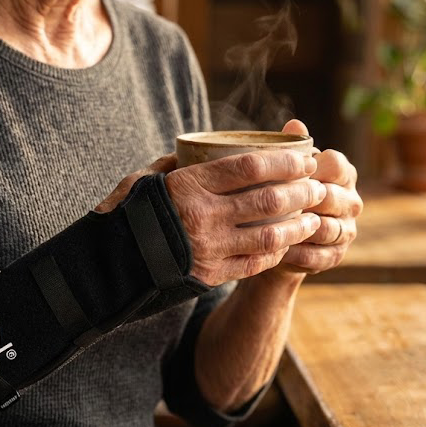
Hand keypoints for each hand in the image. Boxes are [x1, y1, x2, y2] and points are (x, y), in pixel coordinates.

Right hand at [97, 150, 326, 286]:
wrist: (108, 264)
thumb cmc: (126, 215)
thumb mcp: (145, 180)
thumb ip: (176, 166)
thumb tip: (201, 152)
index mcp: (189, 186)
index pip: (250, 167)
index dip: (285, 161)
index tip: (305, 157)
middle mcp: (202, 217)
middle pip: (267, 200)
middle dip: (301, 192)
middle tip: (317, 186)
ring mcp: (209, 248)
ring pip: (268, 235)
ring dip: (297, 225)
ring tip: (312, 217)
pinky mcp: (210, 274)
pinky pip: (254, 263)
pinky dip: (276, 252)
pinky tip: (286, 243)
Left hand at [274, 120, 362, 273]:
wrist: (278, 237)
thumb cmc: (282, 194)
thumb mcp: (285, 171)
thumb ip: (291, 149)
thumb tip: (294, 123)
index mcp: (342, 174)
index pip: (337, 165)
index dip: (312, 169)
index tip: (286, 173)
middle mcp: (351, 201)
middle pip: (333, 198)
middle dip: (305, 201)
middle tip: (274, 203)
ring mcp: (347, 230)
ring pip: (329, 229)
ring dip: (301, 229)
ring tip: (274, 228)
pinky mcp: (335, 256)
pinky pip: (319, 256)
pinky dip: (297, 253)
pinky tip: (277, 249)